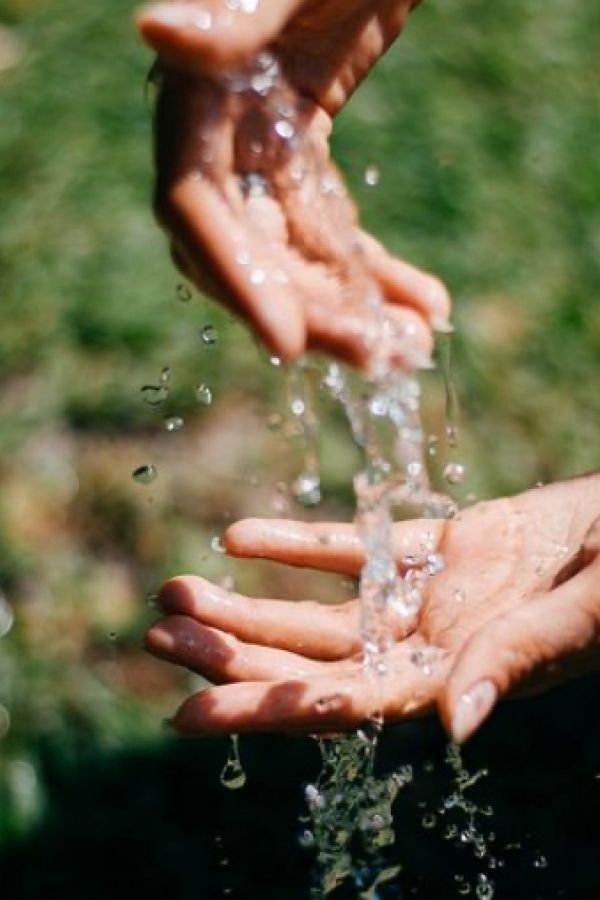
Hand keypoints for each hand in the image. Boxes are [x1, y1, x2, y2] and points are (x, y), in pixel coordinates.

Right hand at [136, 1, 449, 365]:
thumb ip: (228, 16)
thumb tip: (156, 36)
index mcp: (195, 97)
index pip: (195, 210)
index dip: (235, 279)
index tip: (286, 345)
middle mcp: (218, 135)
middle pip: (257, 252)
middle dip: (317, 313)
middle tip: (383, 361)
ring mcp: (262, 150)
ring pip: (301, 255)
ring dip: (359, 308)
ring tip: (416, 348)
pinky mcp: (303, 155)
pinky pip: (336, 231)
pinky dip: (380, 272)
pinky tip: (426, 305)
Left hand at [146, 475, 599, 740]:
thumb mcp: (581, 616)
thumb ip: (517, 661)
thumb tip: (457, 724)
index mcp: (460, 678)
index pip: (345, 703)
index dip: (267, 709)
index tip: (187, 711)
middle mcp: (433, 647)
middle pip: (314, 658)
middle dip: (235, 650)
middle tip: (158, 633)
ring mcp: (430, 597)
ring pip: (322, 607)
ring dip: (250, 600)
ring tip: (176, 591)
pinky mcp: (439, 548)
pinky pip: (357, 545)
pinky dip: (298, 542)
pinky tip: (239, 536)